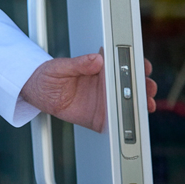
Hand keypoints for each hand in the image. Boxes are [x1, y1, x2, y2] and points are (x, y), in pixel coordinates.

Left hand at [20, 52, 156, 132]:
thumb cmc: (49, 75)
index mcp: (99, 69)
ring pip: (128, 103)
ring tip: (144, 105)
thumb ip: (78, 63)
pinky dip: (126, 123)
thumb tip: (96, 59)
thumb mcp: (60, 66)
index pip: (122, 64)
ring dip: (140, 104)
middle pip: (131, 85)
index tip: (143, 66)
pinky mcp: (99, 117)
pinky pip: (116, 122)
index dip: (136, 64)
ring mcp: (104, 101)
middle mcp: (105, 85)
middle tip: (147, 88)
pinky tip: (130, 123)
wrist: (37, 93)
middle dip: (144, 86)